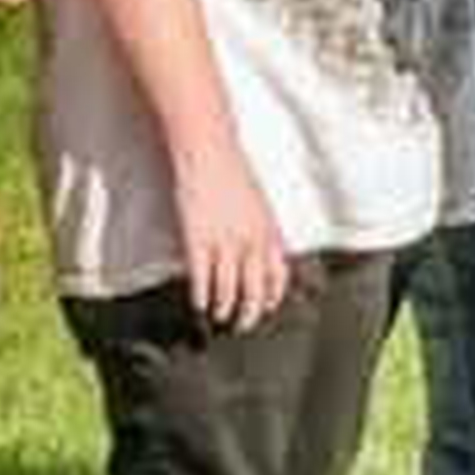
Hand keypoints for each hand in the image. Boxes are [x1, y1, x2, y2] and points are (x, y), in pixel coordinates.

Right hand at [171, 144, 291, 327]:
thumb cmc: (232, 172)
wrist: (208, 150)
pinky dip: (201, 296)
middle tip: (241, 325)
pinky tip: (199, 303)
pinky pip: (202, 279)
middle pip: (254, 292)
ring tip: (218, 315)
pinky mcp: (197, 240)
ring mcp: (224, 242)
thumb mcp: (259, 204)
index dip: (271, 298)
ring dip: (223, 308)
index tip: (265, 309)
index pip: (278, 277)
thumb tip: (262, 254)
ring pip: (227, 290)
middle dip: (248, 314)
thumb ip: (263, 231)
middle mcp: (250, 242)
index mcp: (269, 232)